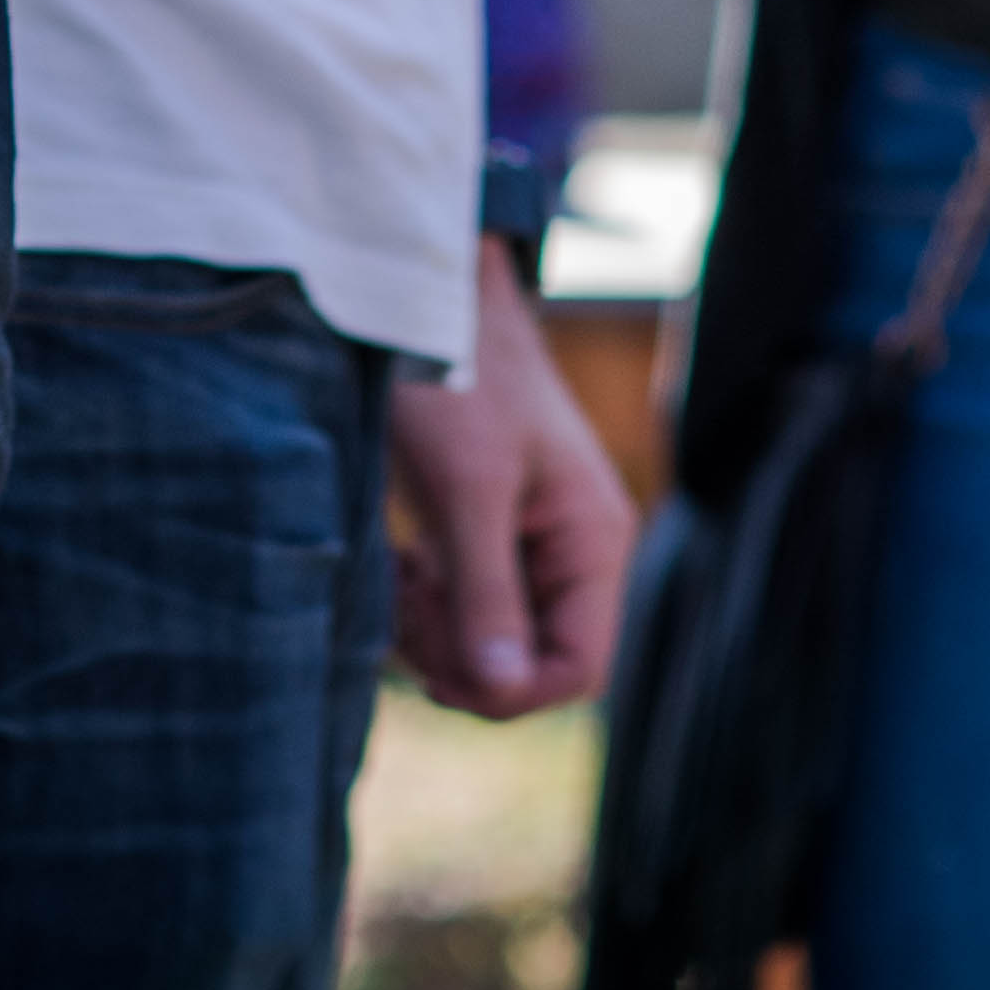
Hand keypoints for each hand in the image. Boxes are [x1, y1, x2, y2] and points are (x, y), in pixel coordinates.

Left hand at [382, 251, 635, 717]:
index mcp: (593, 541)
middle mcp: (574, 551)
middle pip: (533, 665)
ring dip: (438, 633)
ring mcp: (532, 545)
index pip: (578, 668)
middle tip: (404, 605)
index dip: (509, 688)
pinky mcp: (489, 535)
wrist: (426, 298)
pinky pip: (468, 609)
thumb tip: (502, 690)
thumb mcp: (467, 488)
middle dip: (463, 657)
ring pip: (494, 643)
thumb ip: (486, 593)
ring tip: (395, 578)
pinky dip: (428, 606)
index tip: (432, 659)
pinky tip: (398, 563)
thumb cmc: (458, 374)